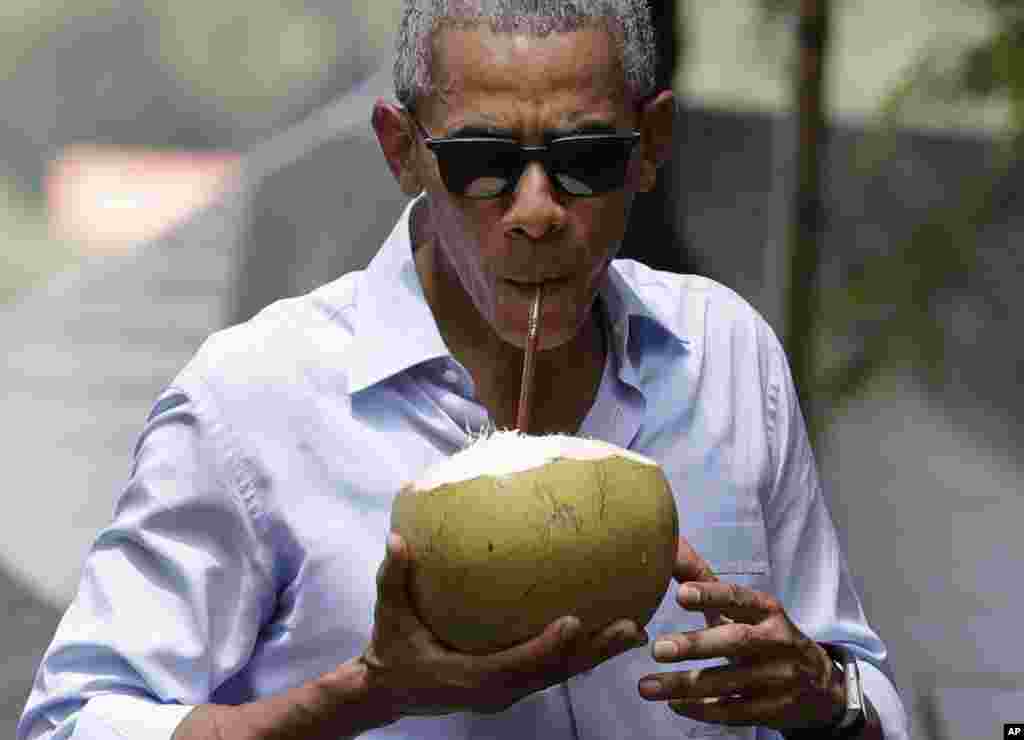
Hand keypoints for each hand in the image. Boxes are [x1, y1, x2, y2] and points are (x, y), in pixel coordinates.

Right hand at [360, 533, 649, 717]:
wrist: (389, 690)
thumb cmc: (391, 648)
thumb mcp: (388, 615)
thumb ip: (393, 578)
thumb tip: (397, 540)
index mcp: (468, 678)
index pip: (515, 666)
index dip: (546, 648)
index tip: (574, 623)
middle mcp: (495, 691)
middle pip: (553, 674)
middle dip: (592, 653)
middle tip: (631, 629)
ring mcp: (507, 691)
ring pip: (560, 675)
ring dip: (597, 655)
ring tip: (635, 631)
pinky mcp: (513, 684)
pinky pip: (552, 669)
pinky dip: (581, 653)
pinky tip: (605, 630)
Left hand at [638, 573, 845, 732]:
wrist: (820, 685)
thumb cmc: (766, 635)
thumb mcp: (745, 609)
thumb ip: (706, 582)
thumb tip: (669, 546)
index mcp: (767, 610)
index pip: (738, 598)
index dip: (710, 596)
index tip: (680, 594)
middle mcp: (777, 640)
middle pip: (736, 641)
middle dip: (696, 645)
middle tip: (657, 648)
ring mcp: (778, 678)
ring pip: (729, 681)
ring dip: (685, 685)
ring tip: (646, 686)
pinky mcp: (775, 709)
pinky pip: (734, 711)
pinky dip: (702, 709)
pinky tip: (674, 704)